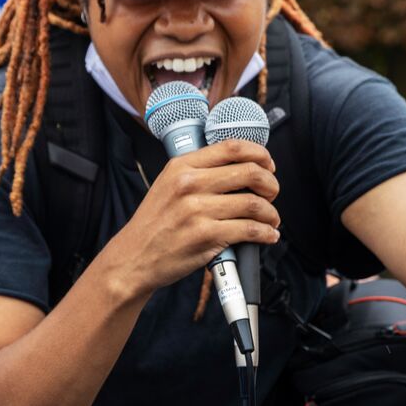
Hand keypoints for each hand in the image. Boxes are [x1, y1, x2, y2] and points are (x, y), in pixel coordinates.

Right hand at [113, 140, 279, 298]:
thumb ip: (198, 173)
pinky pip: (250, 230)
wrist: (133, 258)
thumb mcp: (167, 186)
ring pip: (254, 203)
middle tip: (272, 193)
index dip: (259, 154)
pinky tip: (267, 235)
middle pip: (250, 172)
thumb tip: (240, 168)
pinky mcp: (206, 236)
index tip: (267, 165)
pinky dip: (266, 233)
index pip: (232, 147)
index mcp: (181, 167)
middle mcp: (189, 184)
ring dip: (271, 213)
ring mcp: (197, 211)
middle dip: (271, 184)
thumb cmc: (153, 225)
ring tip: (271, 219)